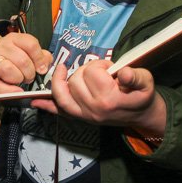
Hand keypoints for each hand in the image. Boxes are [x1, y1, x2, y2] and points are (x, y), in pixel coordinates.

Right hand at [0, 32, 52, 97]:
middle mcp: (2, 46)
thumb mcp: (27, 53)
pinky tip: (16, 91)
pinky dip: (10, 91)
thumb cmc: (12, 60)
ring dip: (19, 79)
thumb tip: (46, 62)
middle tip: (30, 76)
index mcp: (14, 38)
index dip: (39, 59)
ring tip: (20, 80)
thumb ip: (41, 56)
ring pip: (9, 70)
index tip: (42, 69)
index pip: (31, 44)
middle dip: (30, 73)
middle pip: (22, 60)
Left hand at [31, 60, 165, 133]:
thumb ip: (135, 76)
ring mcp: (84, 115)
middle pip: (75, 80)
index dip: (101, 65)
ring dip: (70, 80)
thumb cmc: (142, 95)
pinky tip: (35, 100)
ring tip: (83, 76)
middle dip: (87, 70)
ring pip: (63, 92)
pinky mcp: (80, 117)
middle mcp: (93, 109)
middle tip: (102, 73)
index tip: (111, 68)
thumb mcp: (146, 81)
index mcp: (109, 99)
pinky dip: (47, 105)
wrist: (141, 115)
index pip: (92, 72)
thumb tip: (123, 73)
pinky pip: (59, 111)